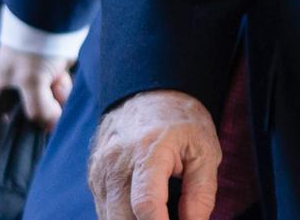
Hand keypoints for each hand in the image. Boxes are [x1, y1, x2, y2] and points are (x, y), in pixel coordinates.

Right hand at [0, 44, 73, 127]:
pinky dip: (64, 85)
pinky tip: (62, 74)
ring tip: (58, 77)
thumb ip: (39, 110)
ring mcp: (34, 78)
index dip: (33, 120)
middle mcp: (15, 86)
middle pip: (37, 109)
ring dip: (59, 93)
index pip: (16, 117)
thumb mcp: (31, 82)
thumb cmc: (32, 49)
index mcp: (1, 90)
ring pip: (51, 100)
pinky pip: (60, 89)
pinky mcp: (50, 71)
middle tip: (51, 88)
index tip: (46, 120)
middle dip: (49, 103)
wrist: (51, 18)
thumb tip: (50, 126)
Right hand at [88, 89, 220, 219]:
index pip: (146, 206)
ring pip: (110, 219)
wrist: (148, 93)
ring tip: (160, 215)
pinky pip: (105, 211)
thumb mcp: (205, 151)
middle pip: (122, 219)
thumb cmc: (181, 122)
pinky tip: (144, 213)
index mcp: (147, 151)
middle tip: (170, 219)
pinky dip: (124, 218)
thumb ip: (201, 193)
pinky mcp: (94, 178)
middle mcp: (115, 162)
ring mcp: (100, 171)